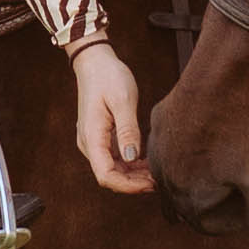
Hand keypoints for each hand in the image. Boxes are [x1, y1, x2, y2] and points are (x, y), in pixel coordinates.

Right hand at [73, 42, 151, 194]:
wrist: (94, 62)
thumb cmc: (107, 77)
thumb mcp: (123, 100)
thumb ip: (128, 131)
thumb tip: (132, 158)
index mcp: (92, 137)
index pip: (106, 175)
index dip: (128, 186)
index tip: (150, 183)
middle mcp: (89, 144)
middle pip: (110, 176)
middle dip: (134, 183)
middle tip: (159, 180)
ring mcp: (94, 142)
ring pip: (113, 169)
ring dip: (133, 176)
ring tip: (156, 172)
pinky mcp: (101, 138)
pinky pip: (114, 159)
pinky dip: (130, 165)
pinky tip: (147, 163)